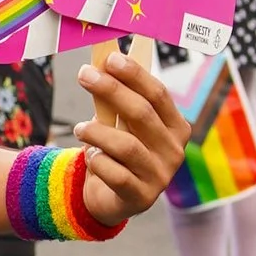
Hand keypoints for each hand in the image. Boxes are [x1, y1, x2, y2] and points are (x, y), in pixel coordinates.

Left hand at [70, 43, 187, 228]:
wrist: (111, 197)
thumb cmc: (118, 152)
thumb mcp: (120, 124)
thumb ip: (117, 100)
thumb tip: (102, 64)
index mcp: (176, 127)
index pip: (158, 95)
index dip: (135, 75)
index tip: (110, 58)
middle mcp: (174, 151)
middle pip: (142, 113)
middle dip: (111, 90)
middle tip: (85, 75)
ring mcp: (160, 176)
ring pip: (126, 145)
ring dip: (96, 132)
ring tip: (79, 128)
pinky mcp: (141, 197)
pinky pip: (115, 174)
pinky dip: (97, 161)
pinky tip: (91, 156)